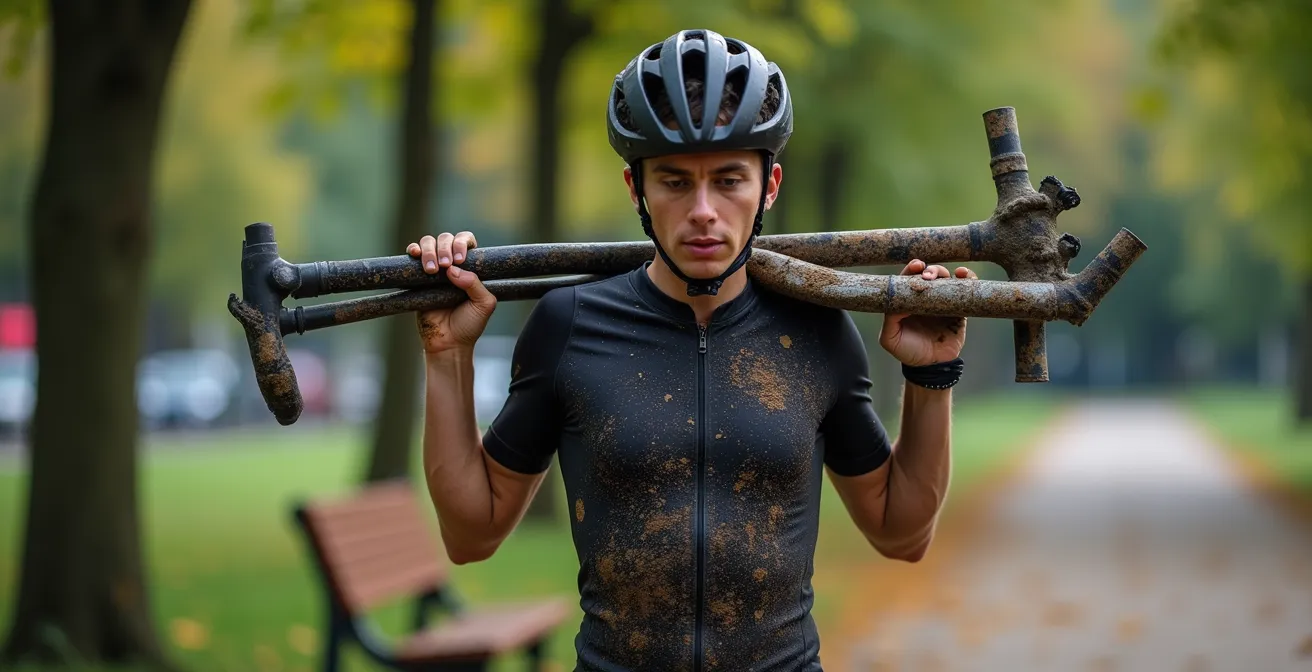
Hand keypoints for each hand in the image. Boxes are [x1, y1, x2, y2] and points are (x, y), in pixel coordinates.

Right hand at [408, 231, 495, 353]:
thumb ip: (475, 284)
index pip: (466, 241)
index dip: (462, 243)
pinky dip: (412, 250)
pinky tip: (413, 254)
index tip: (459, 259)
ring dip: (429, 251)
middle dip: (445, 247)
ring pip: (428, 243)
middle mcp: (451, 265)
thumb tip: (453, 269)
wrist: (448, 343)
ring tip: (432, 270)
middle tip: (445, 265)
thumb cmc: (469, 324)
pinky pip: (412, 256)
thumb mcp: (483, 304)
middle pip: (446, 239)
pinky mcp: (417, 278)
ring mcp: (433, 270)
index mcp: (470, 267)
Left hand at [879, 259, 977, 366]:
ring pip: (948, 279)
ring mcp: (944, 301)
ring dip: (947, 273)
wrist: (929, 366)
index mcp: (908, 300)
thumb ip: (890, 318)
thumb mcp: (890, 337)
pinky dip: (967, 279)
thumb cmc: (907, 351)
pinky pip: (966, 290)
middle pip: (930, 275)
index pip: (910, 278)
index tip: (917, 266)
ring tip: (947, 275)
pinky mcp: (960, 309)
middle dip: (931, 270)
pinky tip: (964, 276)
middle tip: (929, 276)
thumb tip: (899, 299)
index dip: (912, 269)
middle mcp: (926, 297)